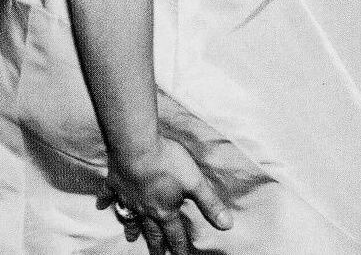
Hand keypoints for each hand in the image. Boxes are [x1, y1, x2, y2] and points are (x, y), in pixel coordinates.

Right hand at [99, 138, 231, 254]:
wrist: (136, 147)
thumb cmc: (168, 163)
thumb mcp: (195, 182)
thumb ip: (210, 203)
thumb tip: (227, 225)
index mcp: (164, 209)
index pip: (175, 234)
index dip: (180, 247)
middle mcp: (145, 209)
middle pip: (152, 231)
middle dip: (156, 245)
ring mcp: (128, 197)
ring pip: (130, 218)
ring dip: (132, 228)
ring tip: (132, 238)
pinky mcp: (115, 182)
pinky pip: (108, 195)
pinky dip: (105, 201)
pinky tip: (101, 205)